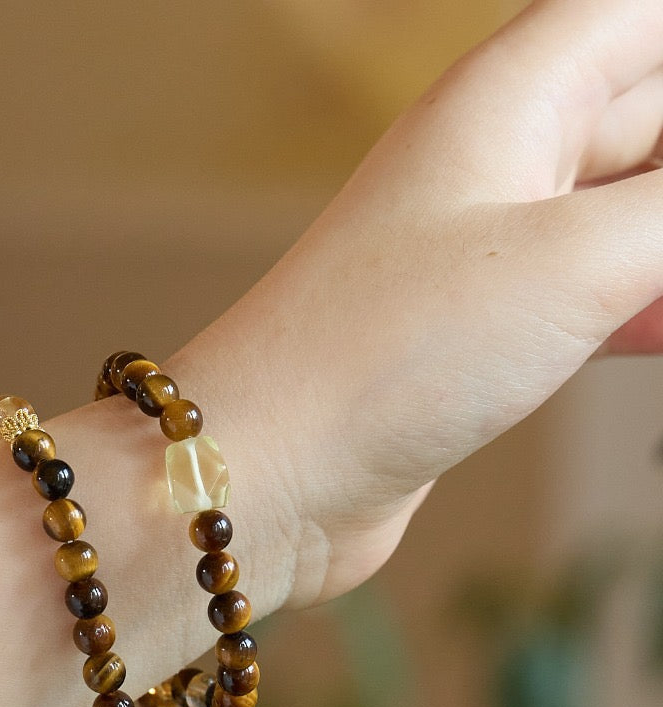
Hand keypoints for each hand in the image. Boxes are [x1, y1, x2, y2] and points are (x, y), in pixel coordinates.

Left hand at [183, 0, 662, 605]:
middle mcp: (492, 161)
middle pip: (644, 109)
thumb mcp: (577, 259)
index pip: (638, 17)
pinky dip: (644, 307)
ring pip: (621, 211)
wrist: (273, 470)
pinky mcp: (474, 335)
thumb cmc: (385, 353)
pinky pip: (588, 294)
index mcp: (509, 96)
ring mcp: (480, 252)